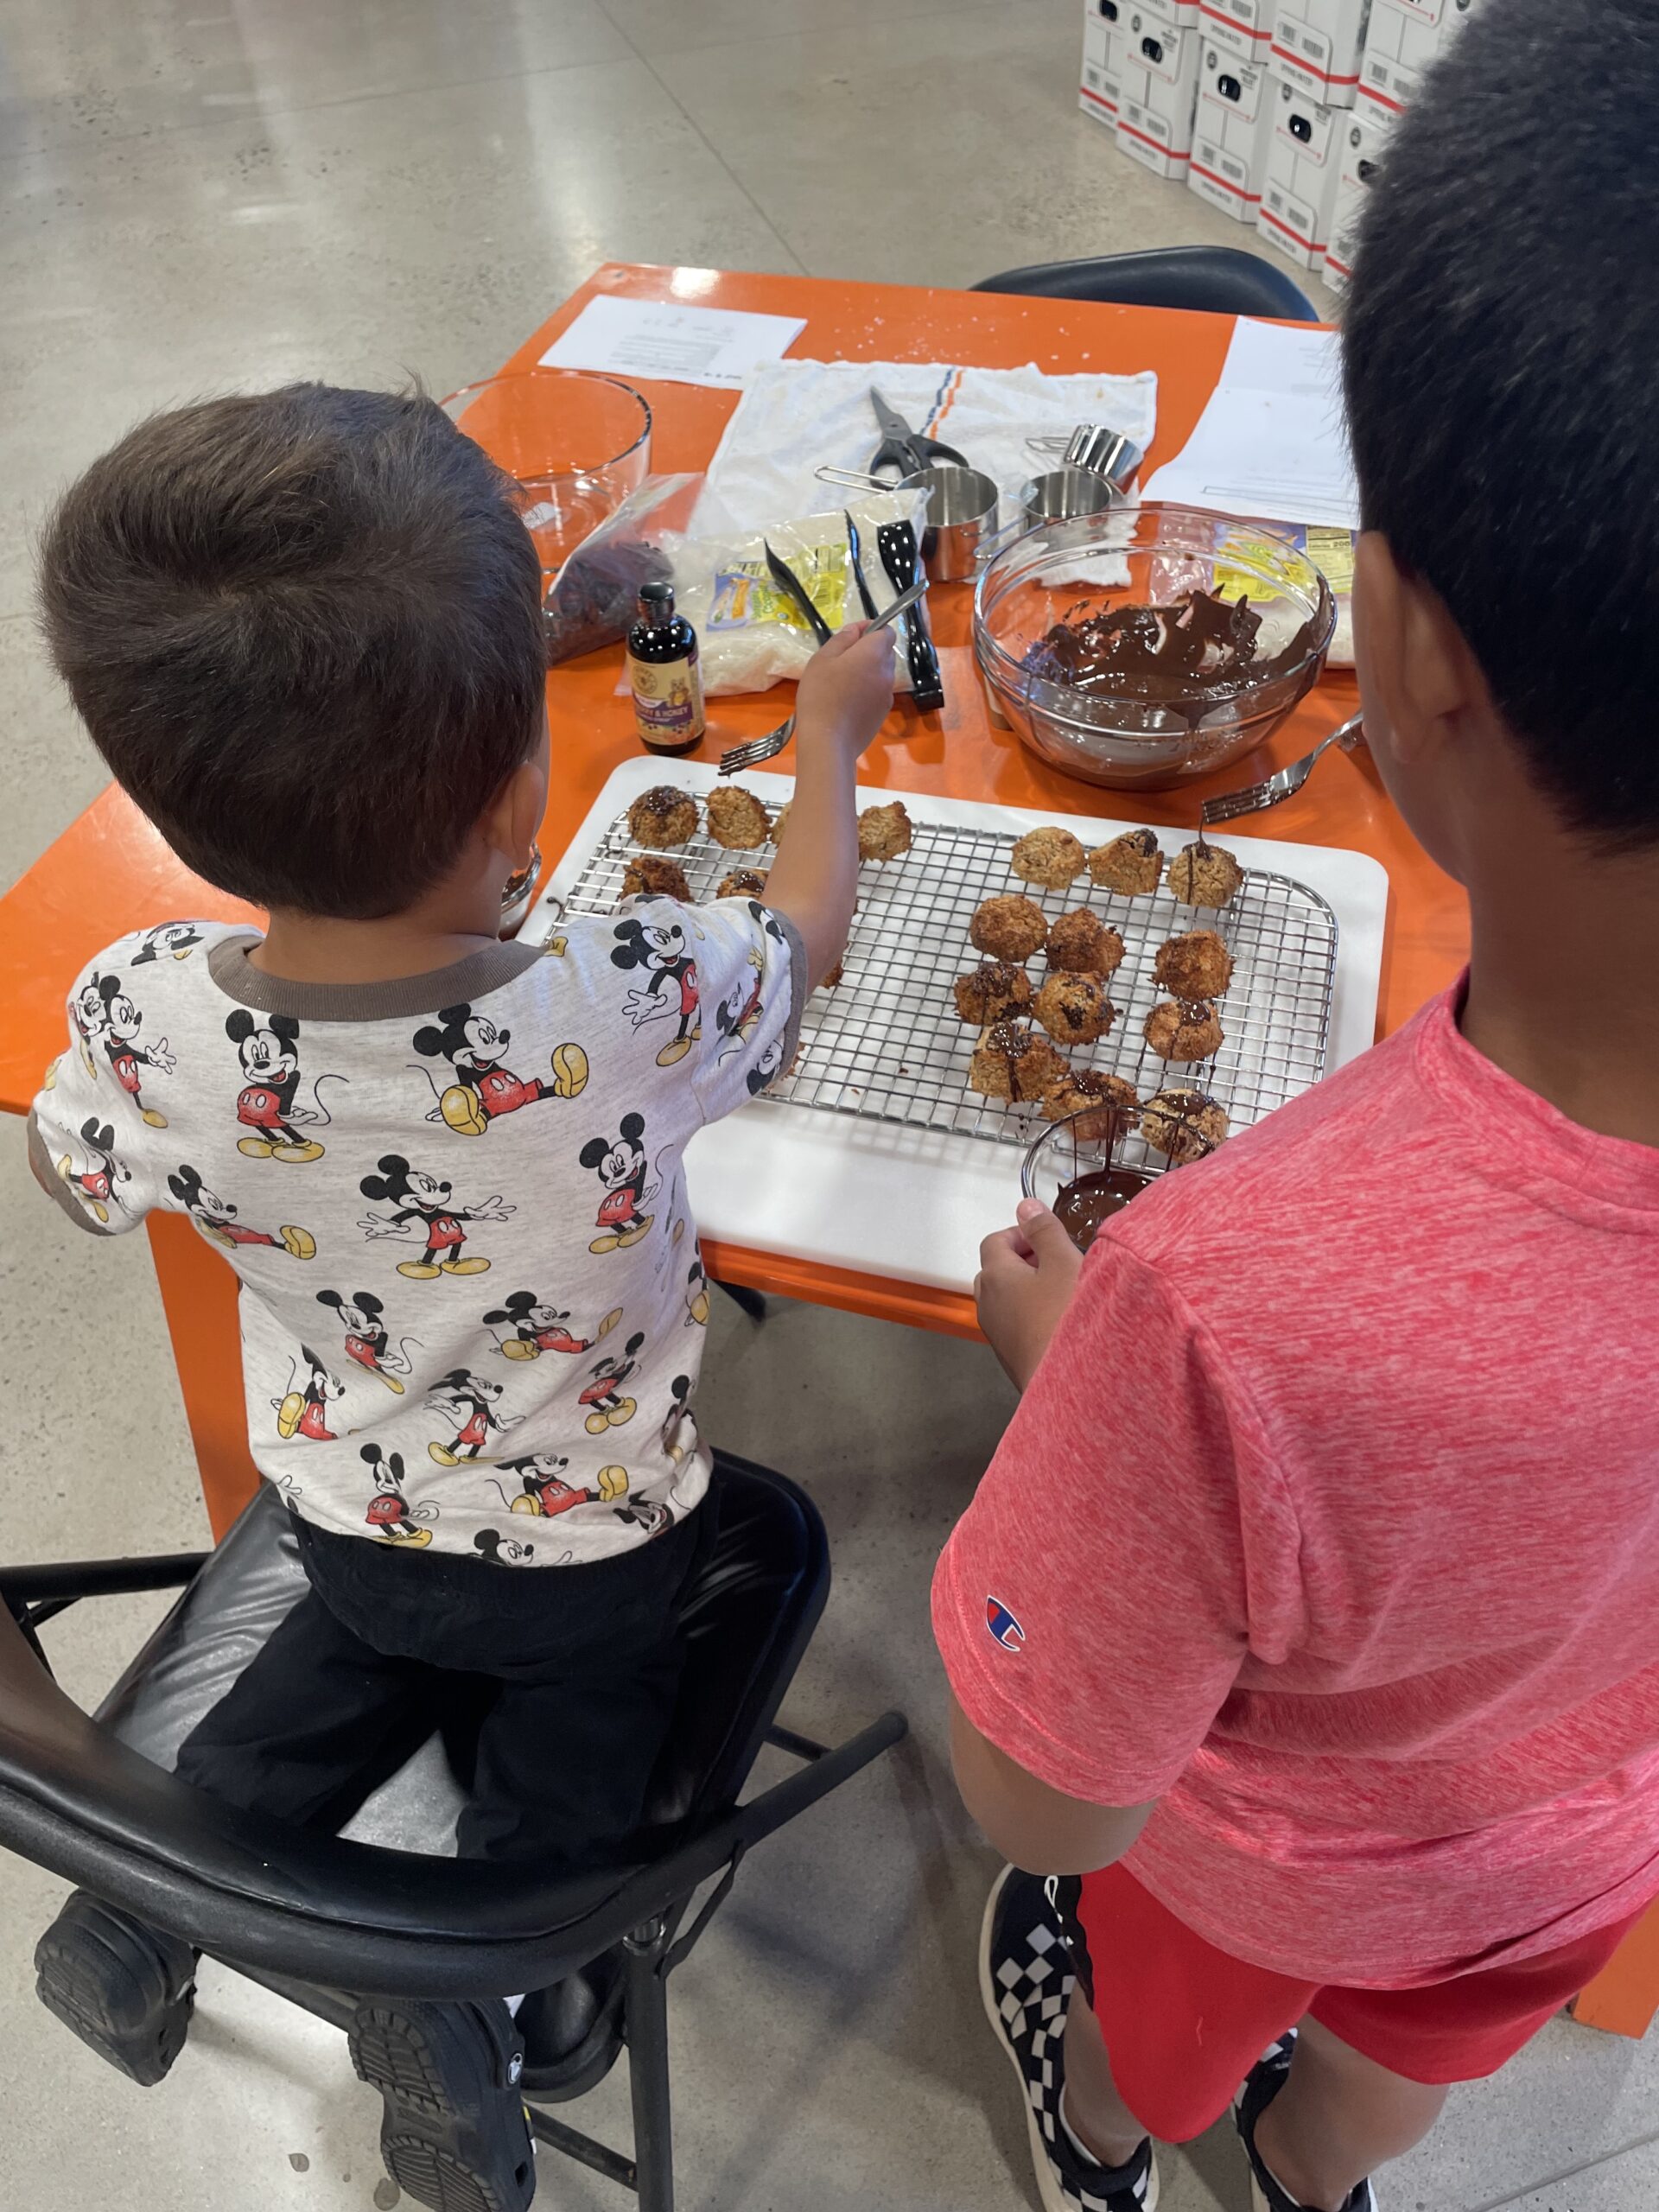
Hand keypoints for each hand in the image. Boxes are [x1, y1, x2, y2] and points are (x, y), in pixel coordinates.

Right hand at [794, 619, 896, 756]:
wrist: (828, 741)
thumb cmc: (820, 694)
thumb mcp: (822, 659)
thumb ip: (842, 639)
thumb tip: (856, 630)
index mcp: (874, 654)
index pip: (887, 632)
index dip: (873, 629)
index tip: (854, 636)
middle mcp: (887, 672)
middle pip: (885, 653)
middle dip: (869, 651)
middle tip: (842, 661)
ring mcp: (888, 695)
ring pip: (882, 674)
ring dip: (868, 672)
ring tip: (843, 684)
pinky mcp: (883, 714)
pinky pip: (878, 693)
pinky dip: (868, 691)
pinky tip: (848, 702)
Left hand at [975, 1198, 1083, 1391]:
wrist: (1070, 1386)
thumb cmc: (1066, 1321)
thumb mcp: (1064, 1263)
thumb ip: (1044, 1230)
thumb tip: (1025, 1206)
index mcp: (994, 1276)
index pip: (994, 1241)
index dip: (1021, 1234)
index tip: (1047, 1238)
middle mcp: (987, 1305)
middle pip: (997, 1271)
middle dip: (1025, 1262)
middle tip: (1059, 1263)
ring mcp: (997, 1334)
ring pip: (1007, 1300)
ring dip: (1030, 1290)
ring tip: (1064, 1293)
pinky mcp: (1011, 1357)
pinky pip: (1016, 1325)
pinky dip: (1033, 1316)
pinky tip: (1062, 1323)